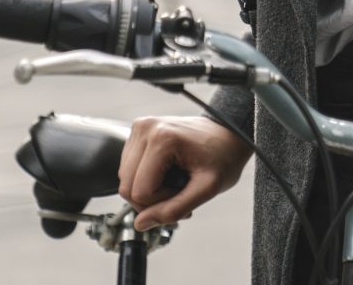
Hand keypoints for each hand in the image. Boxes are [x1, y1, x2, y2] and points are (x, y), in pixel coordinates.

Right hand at [119, 115, 250, 230]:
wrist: (228, 135)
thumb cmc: (223, 156)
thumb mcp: (207, 188)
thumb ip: (174, 209)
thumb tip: (140, 224)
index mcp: (161, 138)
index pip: (140, 193)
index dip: (161, 204)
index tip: (185, 195)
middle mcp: (145, 127)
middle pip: (127, 187)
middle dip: (152, 200)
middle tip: (180, 194)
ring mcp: (140, 127)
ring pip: (124, 180)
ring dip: (148, 191)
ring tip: (175, 184)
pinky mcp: (138, 132)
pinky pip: (128, 169)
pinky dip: (144, 179)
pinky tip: (166, 174)